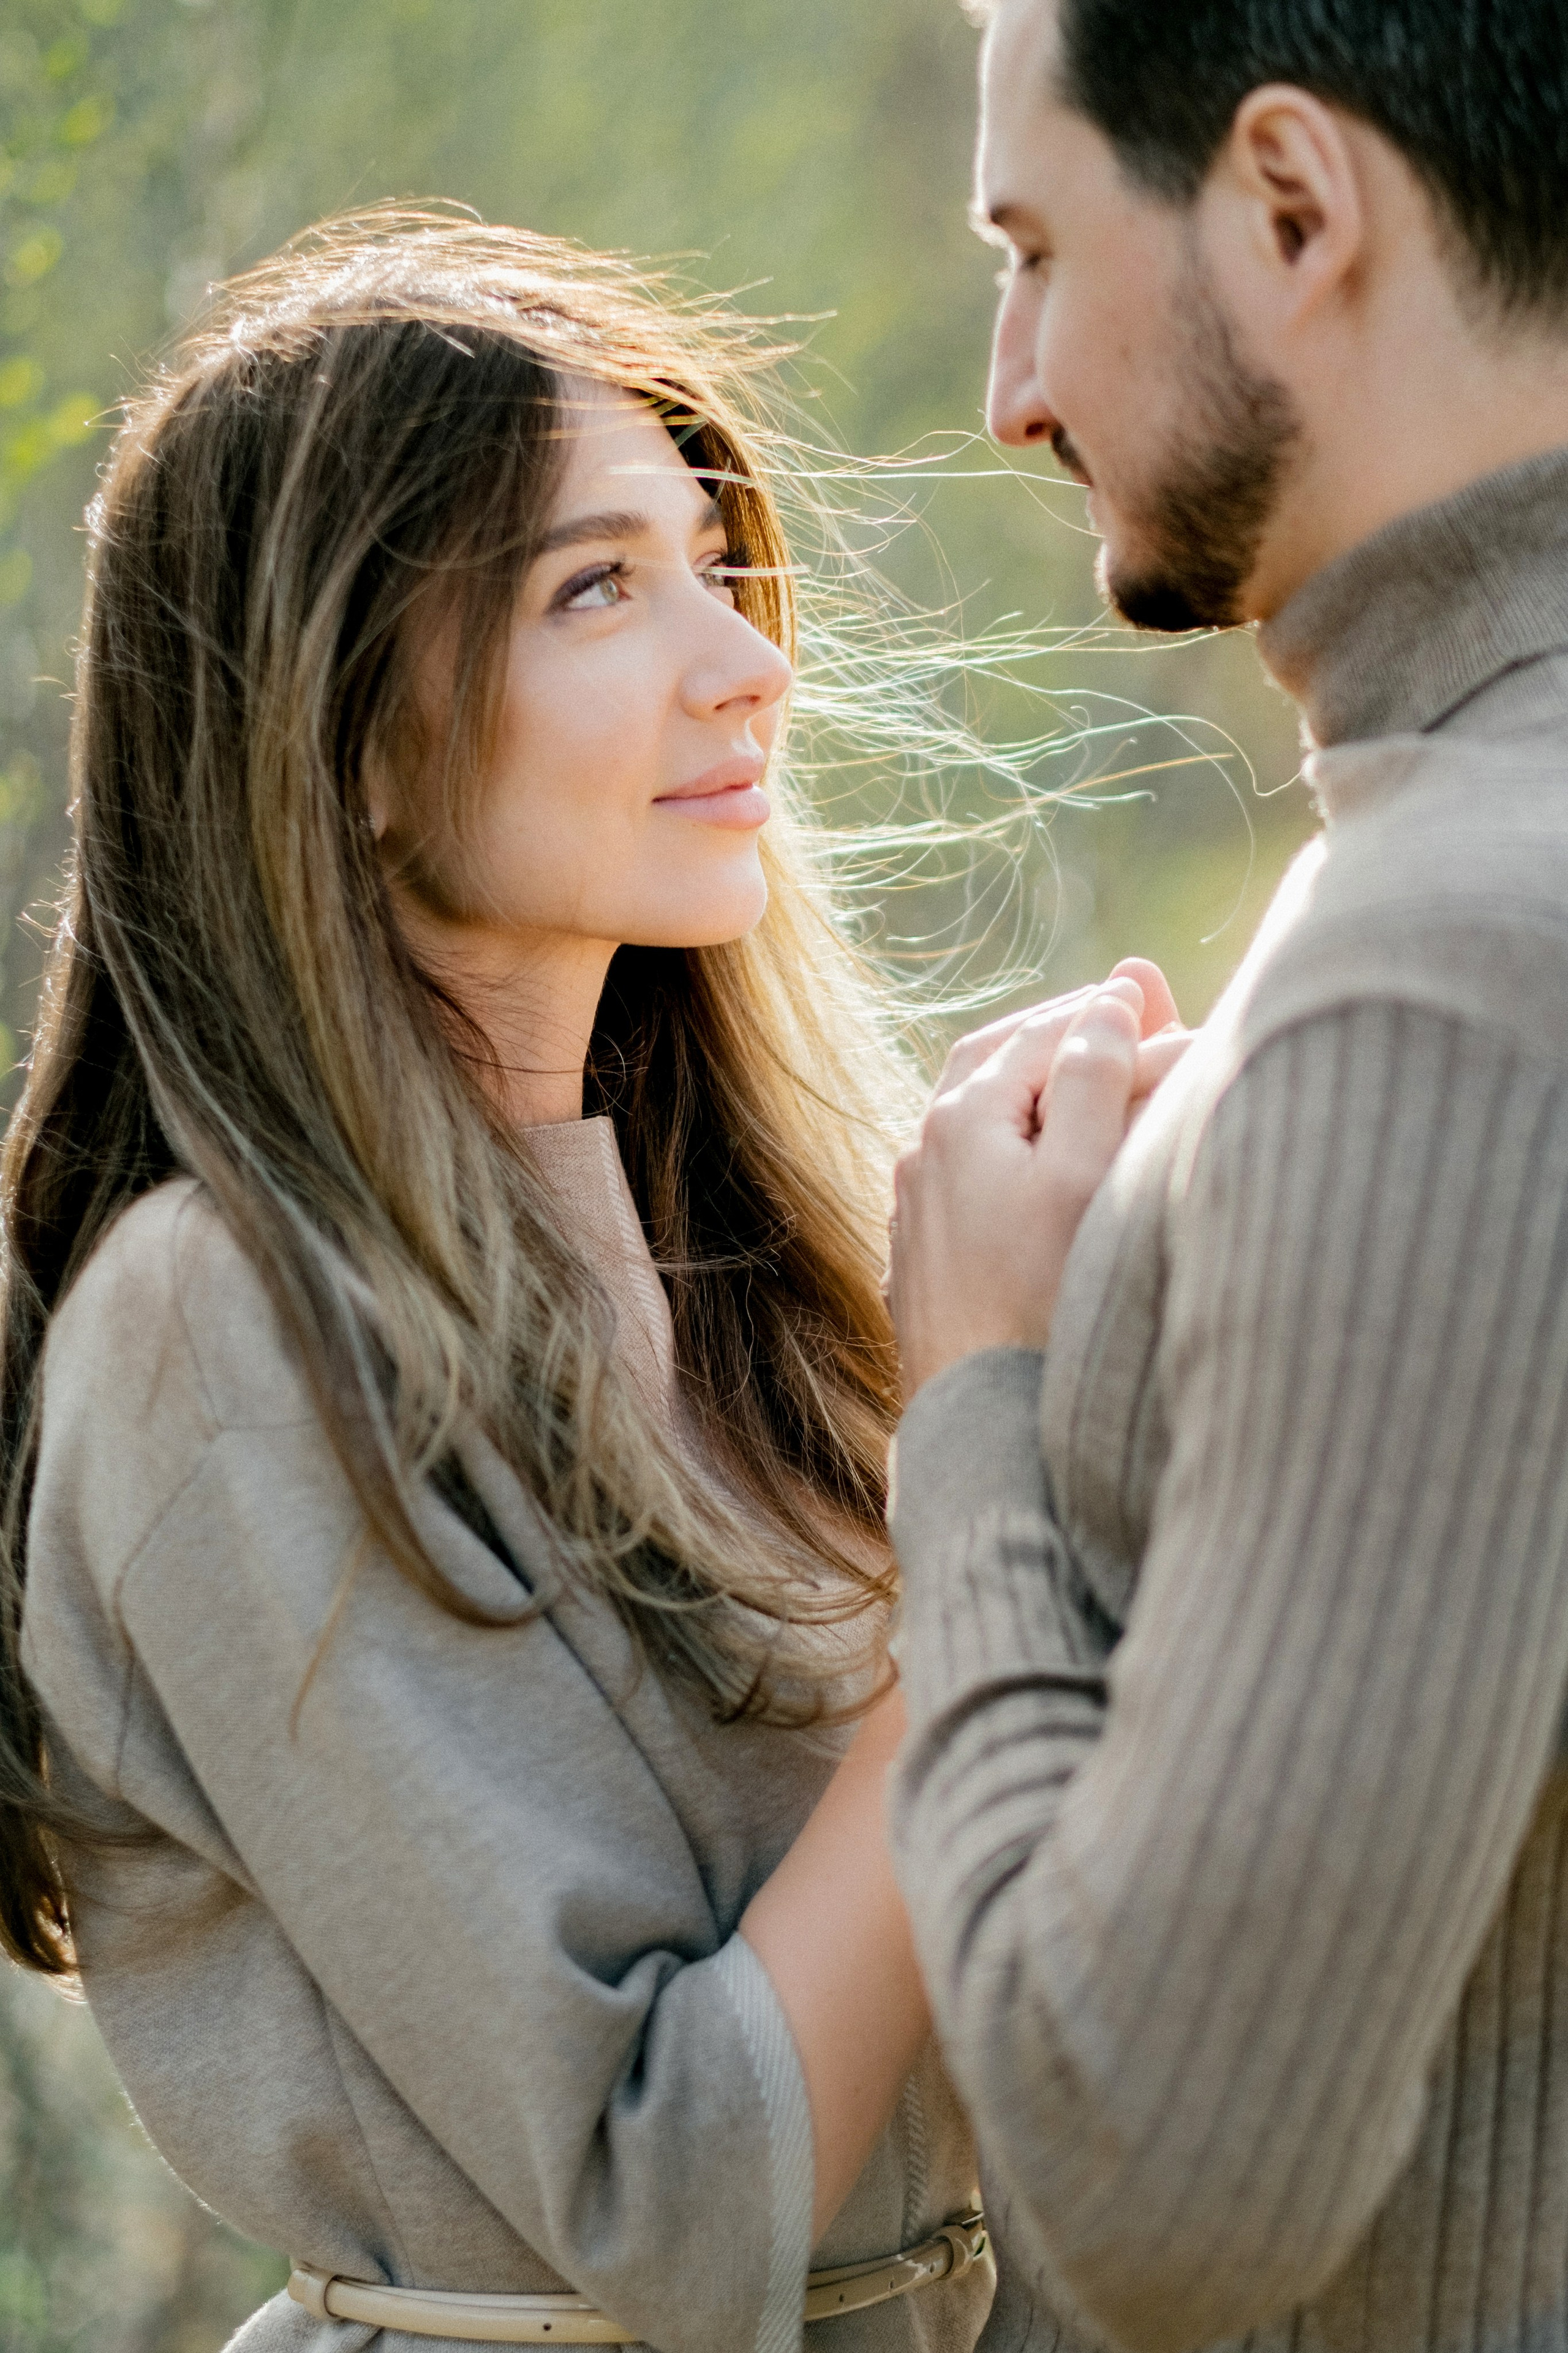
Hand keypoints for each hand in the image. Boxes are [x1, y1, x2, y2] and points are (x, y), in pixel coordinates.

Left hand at [888, 963, 1190, 1396]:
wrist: (980, 1426)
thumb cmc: (1040, 1301)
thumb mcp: (1081, 1174)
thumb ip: (1094, 1079)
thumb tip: (1110, 1003)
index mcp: (961, 1118)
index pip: (1043, 1033)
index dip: (1107, 1011)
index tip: (1159, 993)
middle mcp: (925, 1154)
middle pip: (996, 1063)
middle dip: (1062, 1036)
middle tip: (1121, 1017)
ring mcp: (919, 1211)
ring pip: (979, 1122)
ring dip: (1034, 1091)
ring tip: (1087, 1080)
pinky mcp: (927, 1262)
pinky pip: (972, 1178)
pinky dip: (1017, 1149)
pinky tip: (1045, 1168)